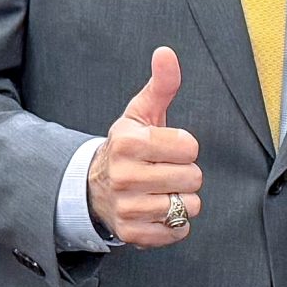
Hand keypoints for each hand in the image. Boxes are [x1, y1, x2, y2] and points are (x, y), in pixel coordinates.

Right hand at [89, 47, 202, 247]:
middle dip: (184, 174)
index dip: (184, 147)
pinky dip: (173, 223)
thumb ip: (161, 84)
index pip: (190, 147)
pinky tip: (156, 210)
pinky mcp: (132, 233)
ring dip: (181, 199)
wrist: (94, 187)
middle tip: (163, 171)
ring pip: (188, 206)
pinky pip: (177, 230)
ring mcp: (127, 207)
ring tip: (160, 191)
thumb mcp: (141, 113)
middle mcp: (124, 176)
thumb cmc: (128, 147)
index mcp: (128, 142)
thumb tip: (166, 53)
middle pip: (193, 178)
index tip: (166, 148)